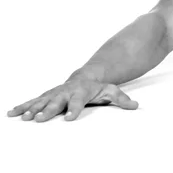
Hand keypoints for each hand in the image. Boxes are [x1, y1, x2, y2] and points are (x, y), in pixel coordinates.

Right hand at [6, 79, 138, 121]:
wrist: (85, 77)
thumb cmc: (98, 87)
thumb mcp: (112, 91)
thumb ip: (122, 99)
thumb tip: (136, 106)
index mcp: (82, 91)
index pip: (79, 101)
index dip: (75, 109)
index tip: (70, 118)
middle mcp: (66, 92)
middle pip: (57, 102)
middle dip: (49, 110)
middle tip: (40, 119)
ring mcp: (55, 93)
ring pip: (42, 101)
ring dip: (33, 109)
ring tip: (25, 118)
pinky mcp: (46, 96)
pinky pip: (33, 101)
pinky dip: (22, 106)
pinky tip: (12, 113)